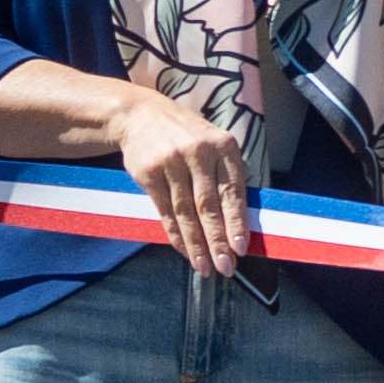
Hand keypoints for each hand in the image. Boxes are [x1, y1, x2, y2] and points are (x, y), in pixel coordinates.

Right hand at [108, 82, 258, 281]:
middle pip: (210, 206)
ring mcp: (171, 163)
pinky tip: (184, 251)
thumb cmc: (186, 135)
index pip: (233, 191)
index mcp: (223, 146)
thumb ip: (228, 174)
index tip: (241, 248)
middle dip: (218, 240)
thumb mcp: (214, 142)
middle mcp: (199, 153)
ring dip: (196, 244)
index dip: (237, 222)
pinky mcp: (148, 173)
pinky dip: (176, 234)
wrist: (140, 114)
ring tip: (205, 267)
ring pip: (186, 212)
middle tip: (225, 267)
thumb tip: (243, 219)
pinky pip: (165, 211)